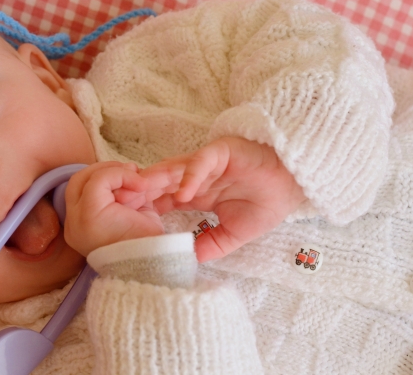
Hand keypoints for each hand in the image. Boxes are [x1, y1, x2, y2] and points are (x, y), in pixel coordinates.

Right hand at [64, 161, 163, 256]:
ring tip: (138, 179)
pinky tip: (140, 185)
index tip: (132, 179)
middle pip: (77, 181)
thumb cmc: (148, 245)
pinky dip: (121, 176)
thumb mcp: (134, 215)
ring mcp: (76, 219)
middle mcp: (73, 225)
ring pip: (83, 178)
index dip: (105, 178)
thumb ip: (126, 195)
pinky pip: (98, 180)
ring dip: (112, 171)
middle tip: (133, 171)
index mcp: (81, 229)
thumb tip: (129, 171)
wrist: (155, 264)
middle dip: (105, 170)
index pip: (81, 192)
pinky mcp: (88, 213)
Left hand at [137, 137, 305, 261]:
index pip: (164, 198)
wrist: (294, 184)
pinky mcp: (222, 152)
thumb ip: (211, 244)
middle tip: (118, 203)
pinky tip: (182, 191)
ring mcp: (207, 163)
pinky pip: (202, 162)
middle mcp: (197, 177)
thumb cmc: (267, 203)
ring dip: (157, 181)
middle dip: (141, 192)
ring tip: (138, 193)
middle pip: (162, 182)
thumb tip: (188, 259)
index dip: (146, 207)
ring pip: (175, 170)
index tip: (125, 220)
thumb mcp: (234, 233)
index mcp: (197, 192)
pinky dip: (192, 175)